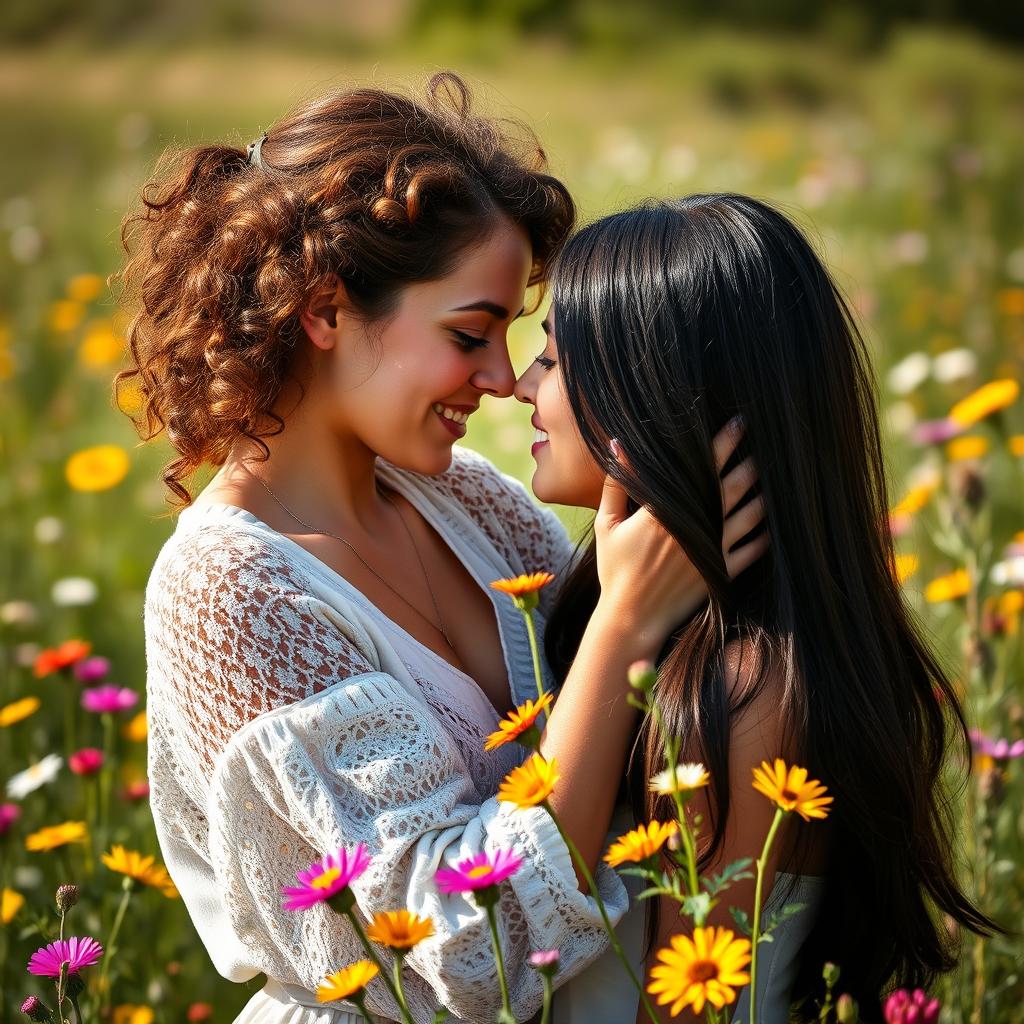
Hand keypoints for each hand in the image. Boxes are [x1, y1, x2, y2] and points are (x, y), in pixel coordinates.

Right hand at [593, 420, 767, 642]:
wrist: (632, 619)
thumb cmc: (615, 571)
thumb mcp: (607, 525)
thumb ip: (617, 484)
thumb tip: (618, 445)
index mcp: (666, 511)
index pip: (702, 467)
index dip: (722, 443)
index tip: (737, 423)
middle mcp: (695, 526)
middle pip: (733, 486)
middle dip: (750, 461)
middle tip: (764, 443)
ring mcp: (712, 550)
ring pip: (749, 515)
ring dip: (762, 493)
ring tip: (772, 476)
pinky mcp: (722, 573)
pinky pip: (753, 550)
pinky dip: (765, 534)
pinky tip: (771, 522)